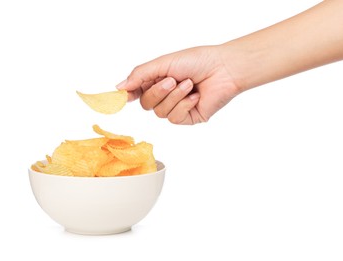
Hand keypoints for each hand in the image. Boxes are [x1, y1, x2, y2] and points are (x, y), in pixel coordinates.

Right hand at [117, 46, 240, 124]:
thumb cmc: (196, 61)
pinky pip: (175, 118)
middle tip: (172, 80)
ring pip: (160, 113)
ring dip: (174, 97)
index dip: (130, 94)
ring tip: (189, 84)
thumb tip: (119, 88)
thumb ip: (139, 75)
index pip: (136, 92)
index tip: (125, 95)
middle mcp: (165, 96)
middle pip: (146, 104)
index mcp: (157, 81)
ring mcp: (177, 108)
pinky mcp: (188, 117)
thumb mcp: (163, 63)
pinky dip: (184, 105)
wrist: (223, 69)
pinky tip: (195, 96)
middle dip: (158, 92)